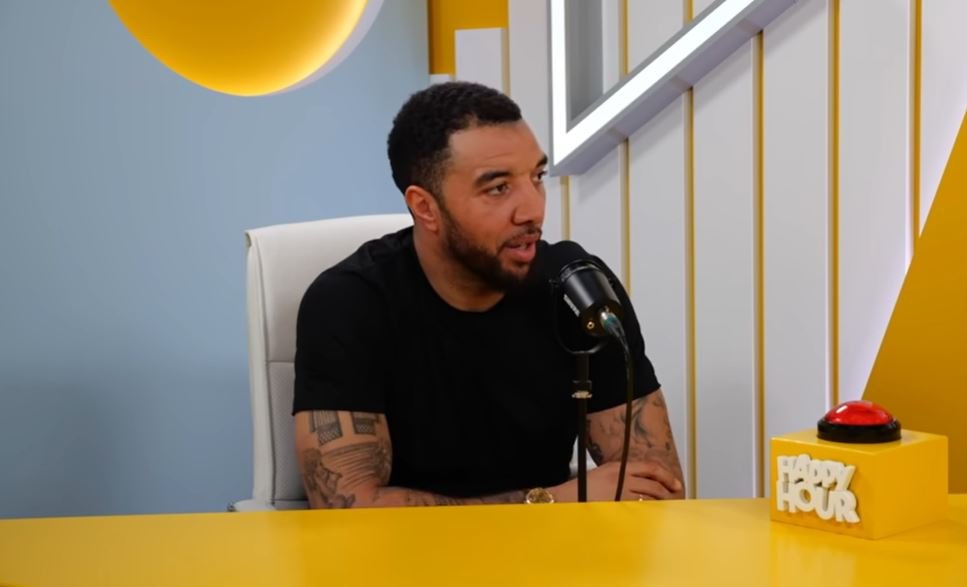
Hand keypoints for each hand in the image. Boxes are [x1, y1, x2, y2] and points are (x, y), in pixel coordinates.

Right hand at [552, 461, 683, 501]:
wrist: (566, 497)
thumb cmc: (583, 488)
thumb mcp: (603, 473)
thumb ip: (622, 475)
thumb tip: (642, 484)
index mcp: (619, 466)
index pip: (650, 467)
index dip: (666, 475)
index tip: (675, 484)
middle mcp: (622, 476)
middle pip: (653, 483)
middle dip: (667, 492)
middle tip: (675, 499)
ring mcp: (620, 491)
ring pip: (649, 497)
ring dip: (660, 504)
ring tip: (665, 510)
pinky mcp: (617, 505)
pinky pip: (639, 509)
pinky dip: (648, 512)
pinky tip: (651, 517)